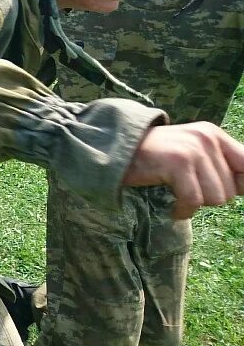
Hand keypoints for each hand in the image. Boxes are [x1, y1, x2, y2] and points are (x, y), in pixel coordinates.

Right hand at [122, 122, 243, 218]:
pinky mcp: (178, 163)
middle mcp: (207, 139)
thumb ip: (219, 168)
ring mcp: (192, 150)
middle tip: (185, 189)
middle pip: (230, 190)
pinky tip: (173, 208)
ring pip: (215, 198)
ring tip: (178, 195)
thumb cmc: (154, 158)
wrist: (114, 150)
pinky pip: (193, 200)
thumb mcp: (191, 155)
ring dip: (195, 204)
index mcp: (214, 135)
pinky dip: (183, 211)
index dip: (241, 185)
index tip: (230, 192)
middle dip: (208, 198)